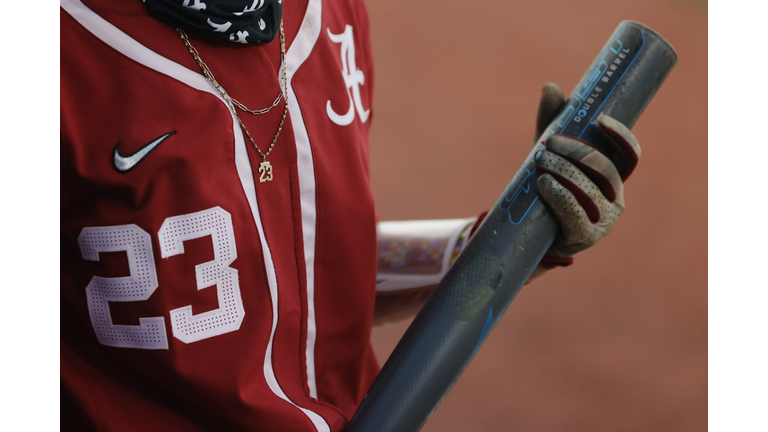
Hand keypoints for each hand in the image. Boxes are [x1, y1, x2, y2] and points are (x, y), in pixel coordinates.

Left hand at [532, 83, 641, 264]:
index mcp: (614, 177)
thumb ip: (551, 123)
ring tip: (540, 160)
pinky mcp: (584, 237)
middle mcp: (615, 198)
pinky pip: (575, 213)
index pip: (630, 155)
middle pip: (604, 170)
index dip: (621, 137)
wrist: (532, 232)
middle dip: (577, 153)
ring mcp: (602, 220)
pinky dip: (559, 195)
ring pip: (588, 190)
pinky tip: (544, 183)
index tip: (600, 119)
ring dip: (563, 172)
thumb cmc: (547, 187)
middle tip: (549, 142)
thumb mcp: (550, 154)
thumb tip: (551, 87)